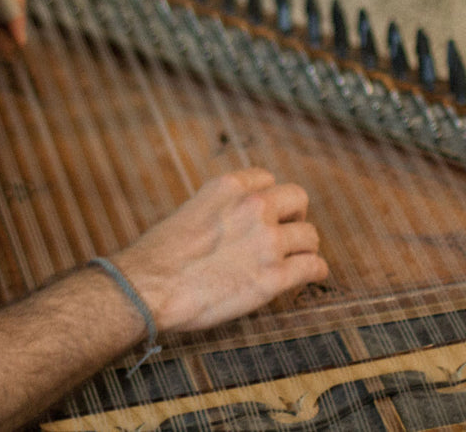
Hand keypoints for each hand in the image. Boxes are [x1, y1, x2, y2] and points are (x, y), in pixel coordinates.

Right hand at [111, 169, 329, 333]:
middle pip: (297, 199)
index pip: (266, 178)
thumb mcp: (189, 212)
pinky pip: (313, 267)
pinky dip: (314, 270)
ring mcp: (267, 242)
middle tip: (286, 233)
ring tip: (296, 259)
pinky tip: (309, 275)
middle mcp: (253, 207)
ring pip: (309, 236)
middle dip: (294, 215)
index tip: (266, 213)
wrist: (151, 287)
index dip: (268, 197)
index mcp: (229, 186)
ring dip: (304, 247)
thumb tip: (231, 226)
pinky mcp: (274, 277)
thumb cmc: (159, 256)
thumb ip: (219, 210)